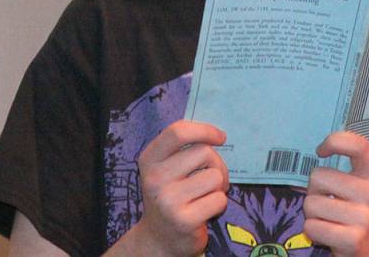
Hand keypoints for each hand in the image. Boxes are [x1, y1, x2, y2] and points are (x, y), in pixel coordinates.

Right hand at [122, 120, 228, 255]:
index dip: (204, 130)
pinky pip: (219, 199)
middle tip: (211, 178)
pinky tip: (205, 210)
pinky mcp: (185, 220)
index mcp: (149, 159)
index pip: (178, 132)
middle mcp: (155, 178)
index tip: (219, 137)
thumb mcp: (165, 168)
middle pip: (204, 152)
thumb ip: (183, 149)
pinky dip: (219, 204)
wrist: (159, 238)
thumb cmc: (170, 196)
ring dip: (219, 186)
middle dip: (216, 163)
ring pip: (215, 176)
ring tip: (206, 195)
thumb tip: (216, 134)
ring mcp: (169, 200)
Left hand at [302, 131, 368, 255]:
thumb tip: (316, 155)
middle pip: (317, 176)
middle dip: (314, 192)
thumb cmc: (359, 218)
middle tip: (328, 205)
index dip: (335, 141)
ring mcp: (364, 218)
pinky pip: (310, 226)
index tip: (321, 151)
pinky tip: (328, 235)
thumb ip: (344, 172)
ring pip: (310, 203)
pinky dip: (312, 232)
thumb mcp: (362, 191)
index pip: (358, 145)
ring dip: (312, 215)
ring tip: (330, 222)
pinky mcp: (352, 239)